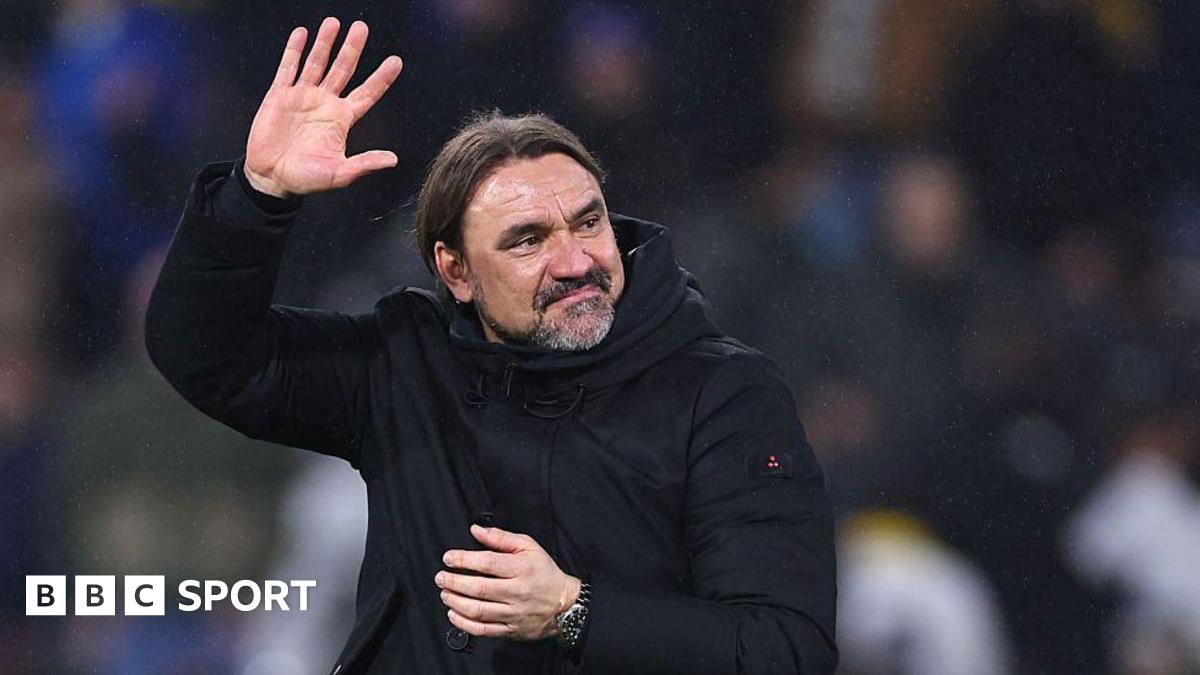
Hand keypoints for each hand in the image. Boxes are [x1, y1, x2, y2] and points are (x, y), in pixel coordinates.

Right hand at [244, 17, 402, 197]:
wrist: (271, 178)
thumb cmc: (305, 178)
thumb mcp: (340, 173)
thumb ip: (365, 163)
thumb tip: (393, 159)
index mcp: (341, 119)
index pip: (367, 93)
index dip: (381, 78)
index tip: (396, 61)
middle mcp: (325, 103)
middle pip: (343, 69)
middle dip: (352, 48)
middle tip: (362, 27)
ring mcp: (302, 96)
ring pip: (317, 62)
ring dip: (325, 43)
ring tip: (334, 22)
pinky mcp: (279, 95)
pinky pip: (288, 68)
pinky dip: (294, 50)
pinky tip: (302, 33)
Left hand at [436, 524, 581, 640]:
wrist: (565, 603)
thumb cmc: (544, 572)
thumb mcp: (528, 546)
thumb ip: (501, 537)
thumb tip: (476, 530)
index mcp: (522, 568)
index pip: (488, 563)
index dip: (464, 560)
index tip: (449, 558)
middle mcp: (518, 592)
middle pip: (480, 588)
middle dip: (454, 582)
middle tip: (440, 577)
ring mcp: (514, 613)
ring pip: (479, 611)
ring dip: (456, 602)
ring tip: (445, 594)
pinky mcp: (512, 630)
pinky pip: (484, 630)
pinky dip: (464, 624)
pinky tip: (454, 615)